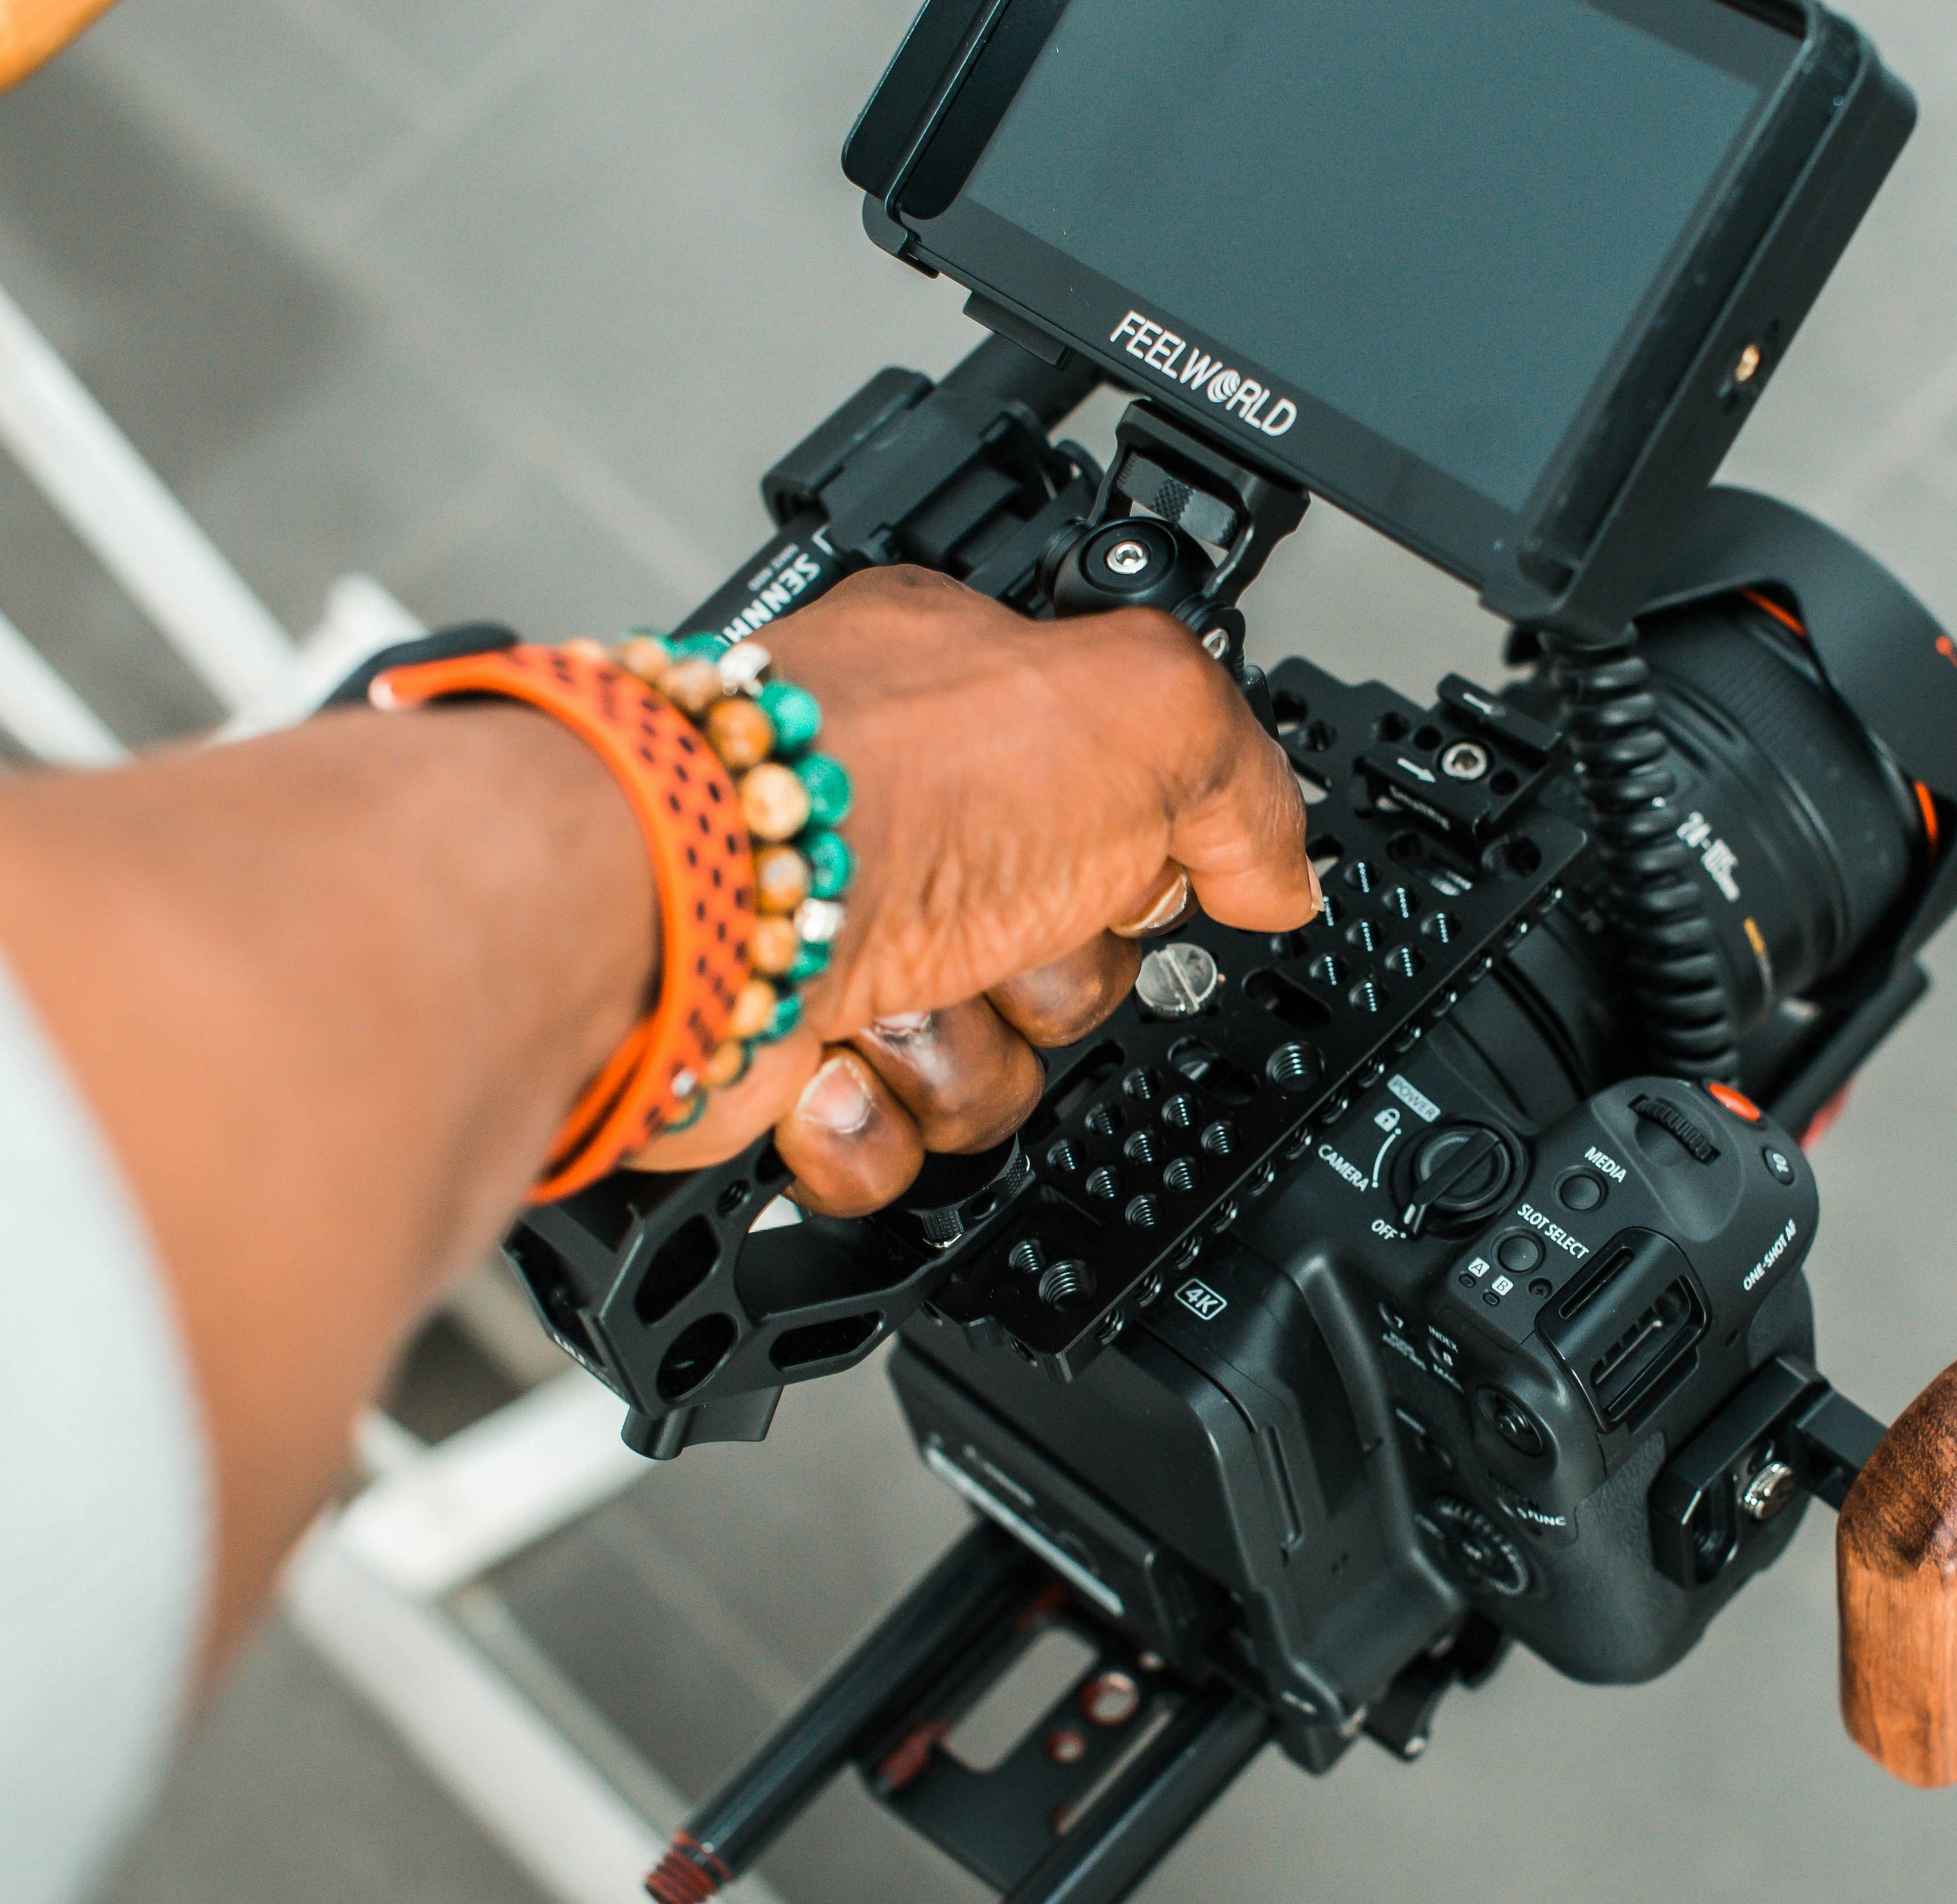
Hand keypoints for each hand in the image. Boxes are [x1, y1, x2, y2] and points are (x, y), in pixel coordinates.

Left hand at [631, 566, 1316, 1213]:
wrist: (683, 914)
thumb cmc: (877, 790)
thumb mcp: (1144, 707)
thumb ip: (1243, 775)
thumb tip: (1273, 875)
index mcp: (974, 705)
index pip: (1122, 807)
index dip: (1145, 860)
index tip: (1131, 870)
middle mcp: (898, 819)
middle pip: (1069, 962)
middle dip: (1054, 979)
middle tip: (1005, 924)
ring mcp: (833, 939)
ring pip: (987, 1067)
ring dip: (961, 1056)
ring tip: (896, 994)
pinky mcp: (776, 1056)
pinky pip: (887, 1145)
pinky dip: (870, 1123)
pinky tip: (832, 1060)